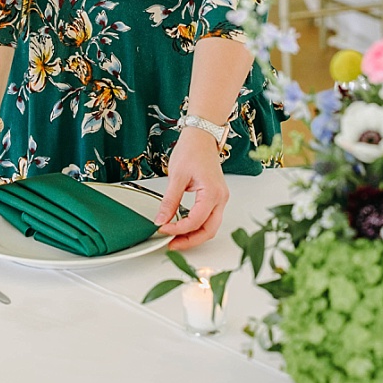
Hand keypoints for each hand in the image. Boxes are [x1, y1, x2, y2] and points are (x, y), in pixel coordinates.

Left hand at [154, 129, 229, 250]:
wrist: (201, 137)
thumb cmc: (192, 150)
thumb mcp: (177, 176)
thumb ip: (169, 200)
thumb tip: (161, 219)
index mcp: (212, 193)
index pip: (196, 220)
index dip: (178, 229)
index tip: (163, 229)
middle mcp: (220, 198)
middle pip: (209, 230)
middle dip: (190, 240)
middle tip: (170, 244)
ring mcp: (220, 199)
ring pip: (210, 227)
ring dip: (193, 235)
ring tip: (174, 238)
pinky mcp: (215, 198)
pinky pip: (209, 218)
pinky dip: (196, 226)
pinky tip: (182, 226)